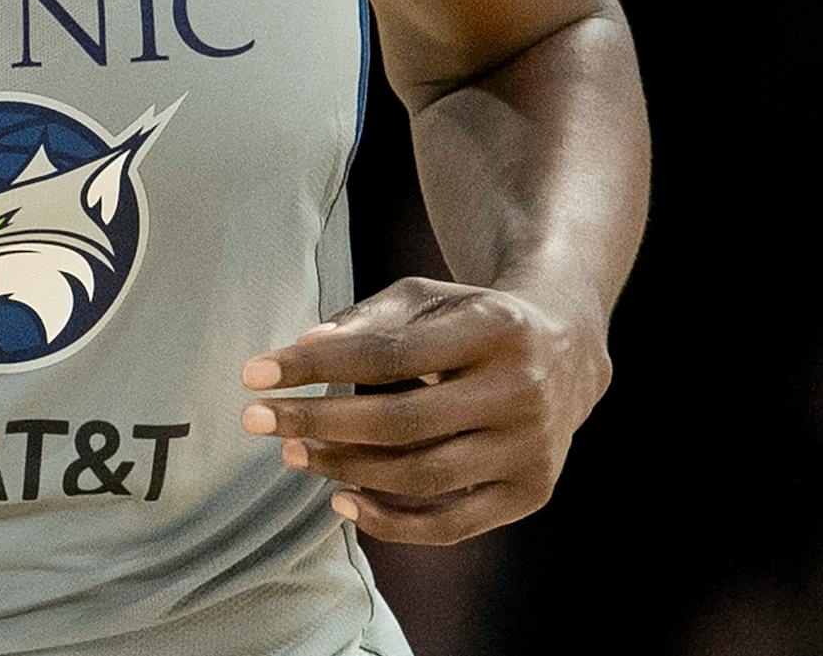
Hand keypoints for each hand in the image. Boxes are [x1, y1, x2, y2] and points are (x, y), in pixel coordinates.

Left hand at [239, 275, 611, 544]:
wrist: (567, 349)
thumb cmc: (472, 318)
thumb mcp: (427, 299)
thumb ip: (366, 321)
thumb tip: (302, 347)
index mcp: (493, 329)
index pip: (388, 354)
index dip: (316, 366)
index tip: (255, 372)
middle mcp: (518, 391)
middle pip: (401, 421)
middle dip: (318, 423)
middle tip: (258, 420)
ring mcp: (529, 448)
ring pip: (421, 476)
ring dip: (345, 469)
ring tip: (293, 454)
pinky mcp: (531, 492)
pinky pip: (451, 525)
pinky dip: (391, 523)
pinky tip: (342, 502)